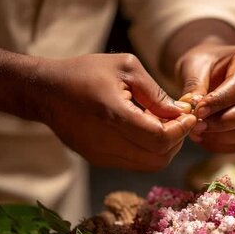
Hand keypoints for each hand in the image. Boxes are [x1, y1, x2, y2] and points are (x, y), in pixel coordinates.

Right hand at [34, 53, 196, 170]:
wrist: (46, 91)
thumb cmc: (86, 72)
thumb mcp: (126, 68)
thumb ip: (155, 93)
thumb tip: (180, 113)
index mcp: (115, 116)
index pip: (161, 138)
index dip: (181, 130)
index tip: (189, 115)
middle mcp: (108, 142)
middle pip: (160, 158)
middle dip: (177, 141)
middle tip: (179, 121)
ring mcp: (102, 155)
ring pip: (149, 165)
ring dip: (164, 148)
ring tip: (162, 124)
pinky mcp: (99, 160)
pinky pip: (134, 163)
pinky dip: (148, 150)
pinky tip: (144, 130)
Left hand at [175, 43, 234, 152]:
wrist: (207, 69)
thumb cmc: (203, 63)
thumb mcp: (194, 66)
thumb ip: (194, 86)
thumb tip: (191, 108)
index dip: (218, 102)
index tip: (197, 111)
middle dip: (222, 123)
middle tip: (196, 125)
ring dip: (221, 137)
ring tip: (196, 132)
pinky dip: (220, 145)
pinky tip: (202, 138)